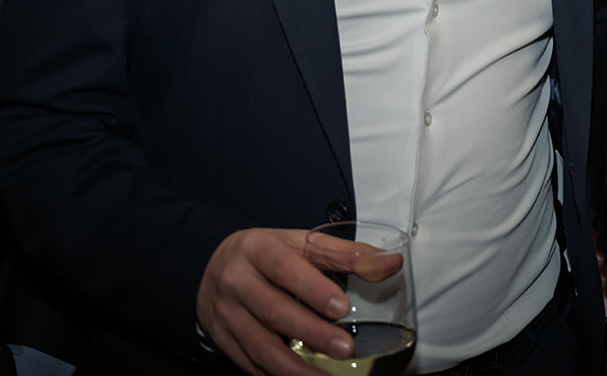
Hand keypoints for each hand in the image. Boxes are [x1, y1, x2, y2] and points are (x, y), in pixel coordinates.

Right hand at [196, 227, 352, 375]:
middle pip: (274, 311)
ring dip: (294, 367)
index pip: (285, 269)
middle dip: (312, 333)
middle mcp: (236, 281)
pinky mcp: (221, 338)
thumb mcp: (302, 243)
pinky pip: (248, 363)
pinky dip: (275, 374)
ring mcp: (225, 313)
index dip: (314, 289)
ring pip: (259, 345)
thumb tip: (390, 263)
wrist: (216, 265)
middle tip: (345, 348)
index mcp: (258, 249)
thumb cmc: (267, 253)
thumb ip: (346, 255)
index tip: (342, 307)